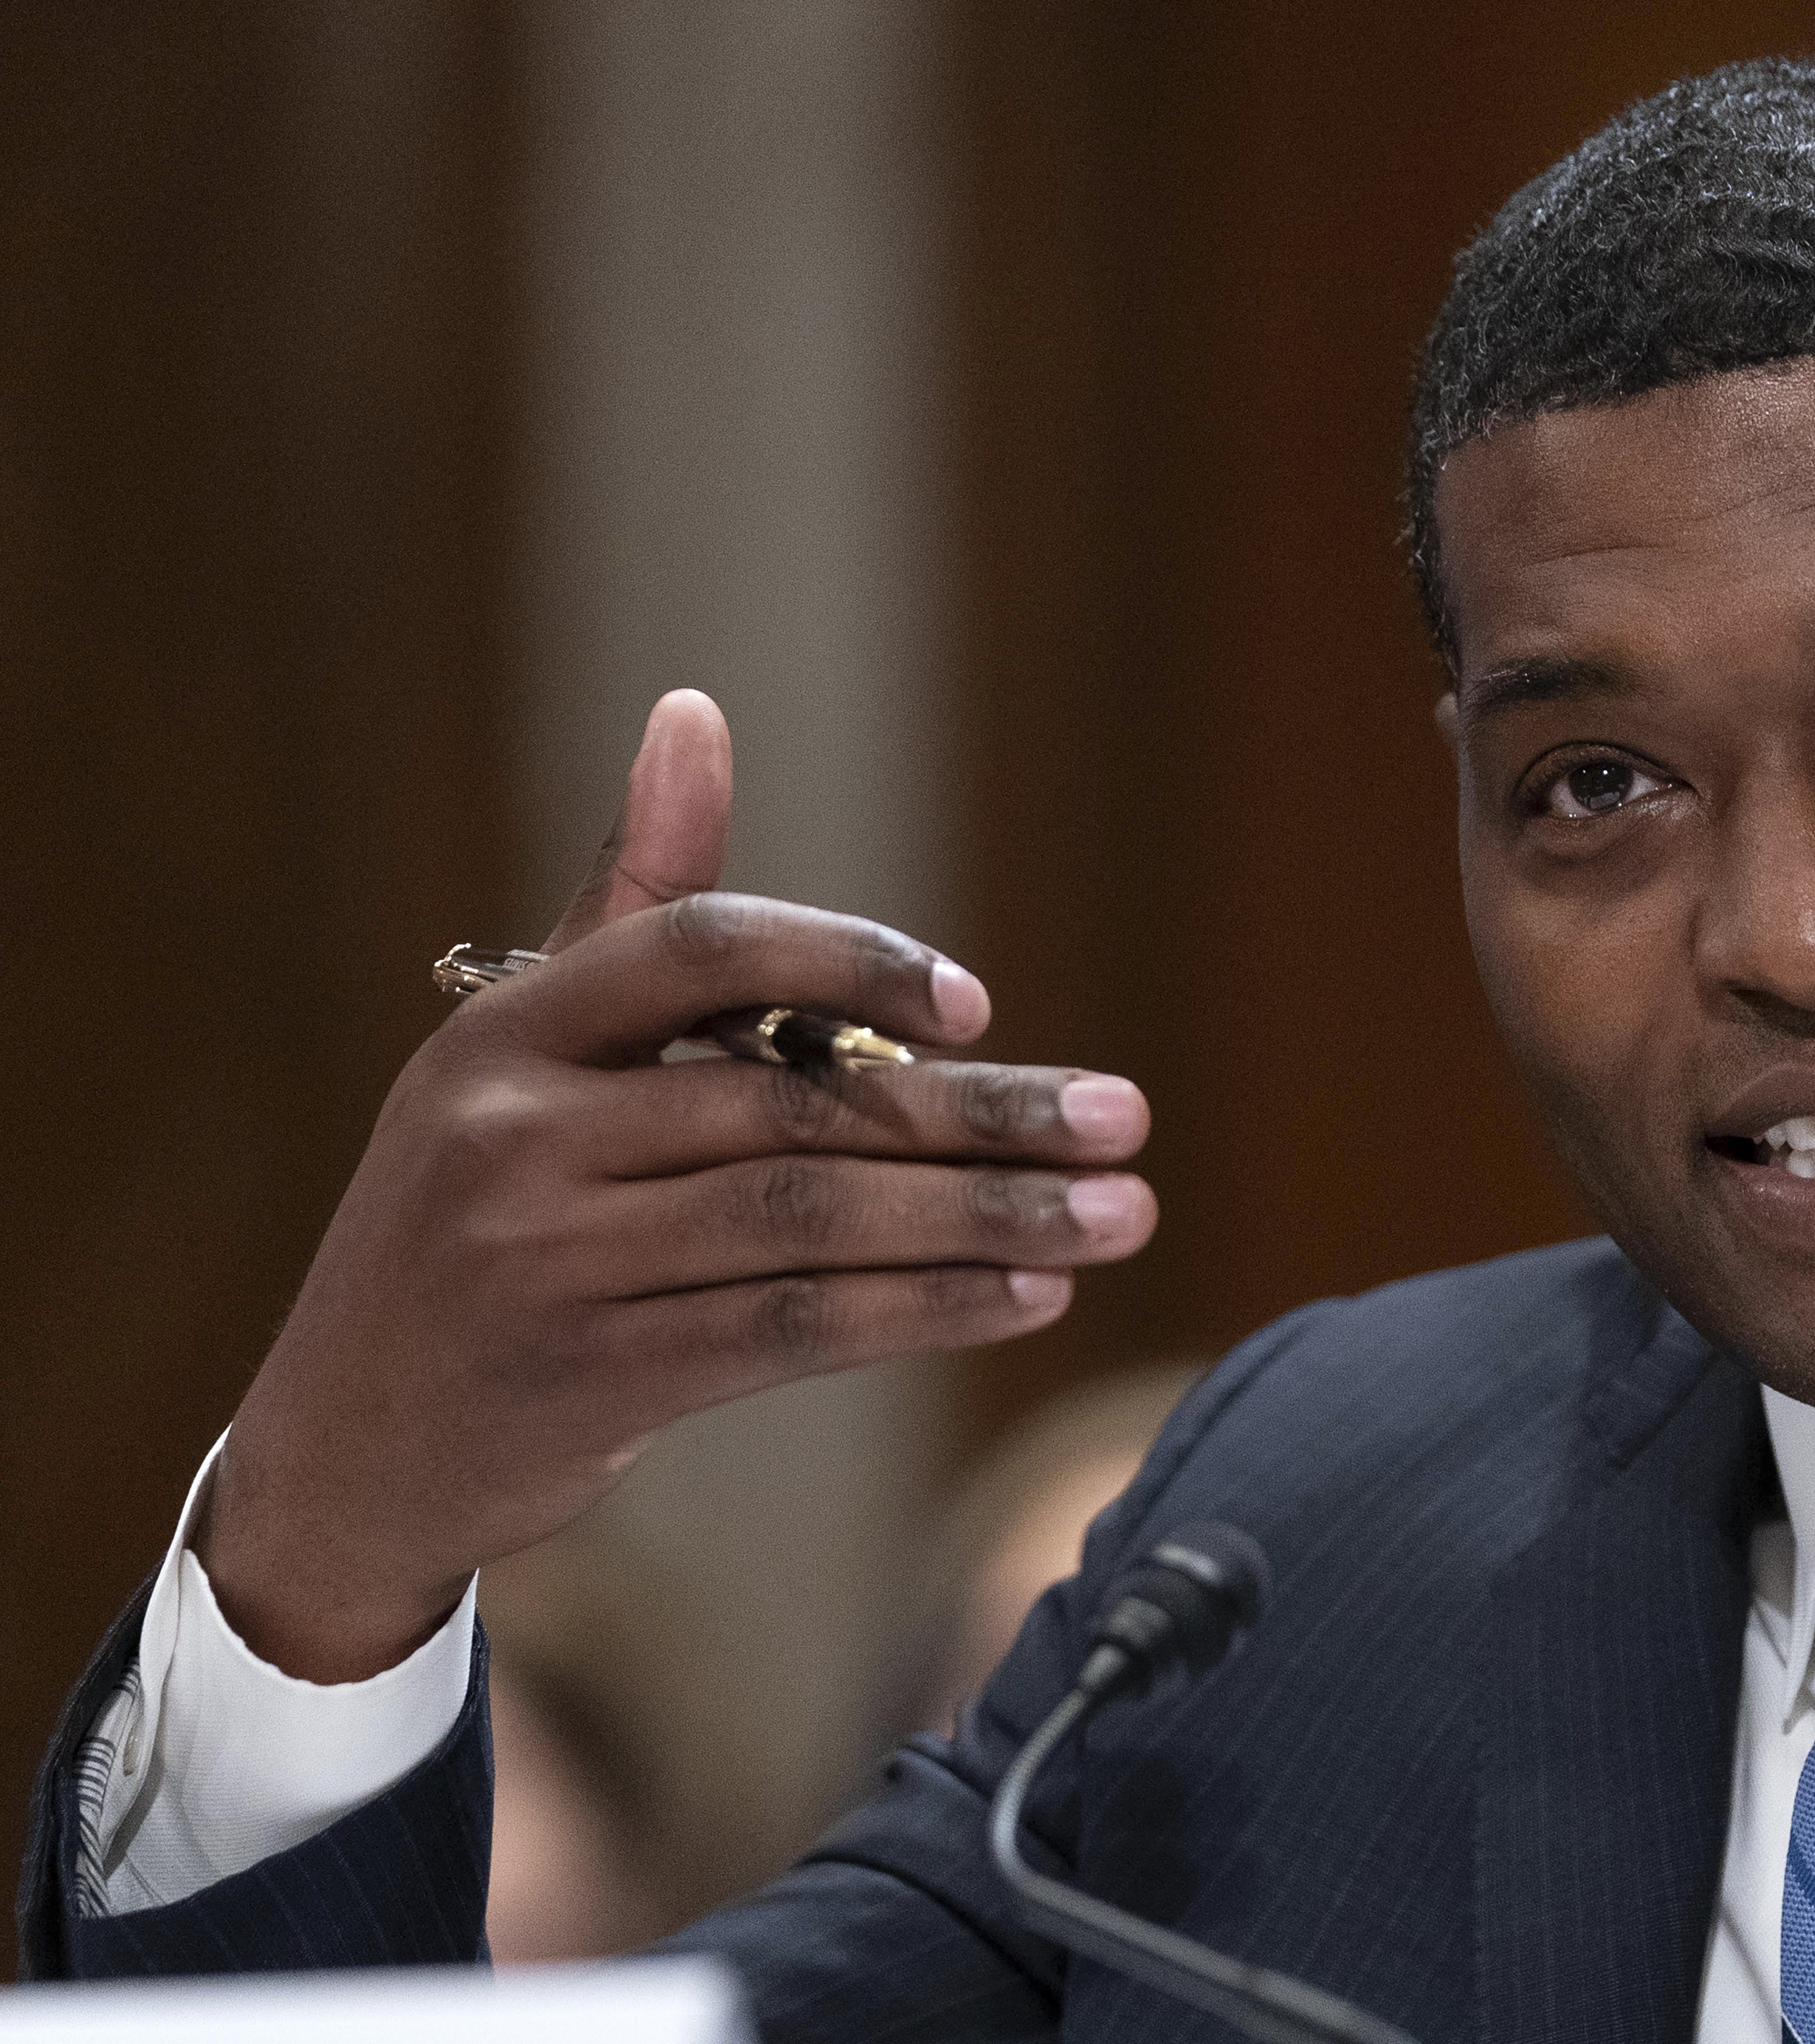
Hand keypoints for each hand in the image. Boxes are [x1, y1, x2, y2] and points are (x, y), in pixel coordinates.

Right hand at [200, 691, 1156, 1682]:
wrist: (348, 1440)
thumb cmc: (482, 1213)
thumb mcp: (526, 1052)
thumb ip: (635, 897)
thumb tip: (694, 715)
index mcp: (507, 1030)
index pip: (704, 952)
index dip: (851, 961)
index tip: (982, 1003)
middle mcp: (515, 1136)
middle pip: (795, 1105)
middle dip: (980, 1115)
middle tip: (1125, 1119)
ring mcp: (546, 1263)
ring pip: (813, 1223)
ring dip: (986, 1220)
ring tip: (1117, 1215)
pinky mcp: (592, 1378)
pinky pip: (794, 1332)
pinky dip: (925, 1311)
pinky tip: (1028, 1296)